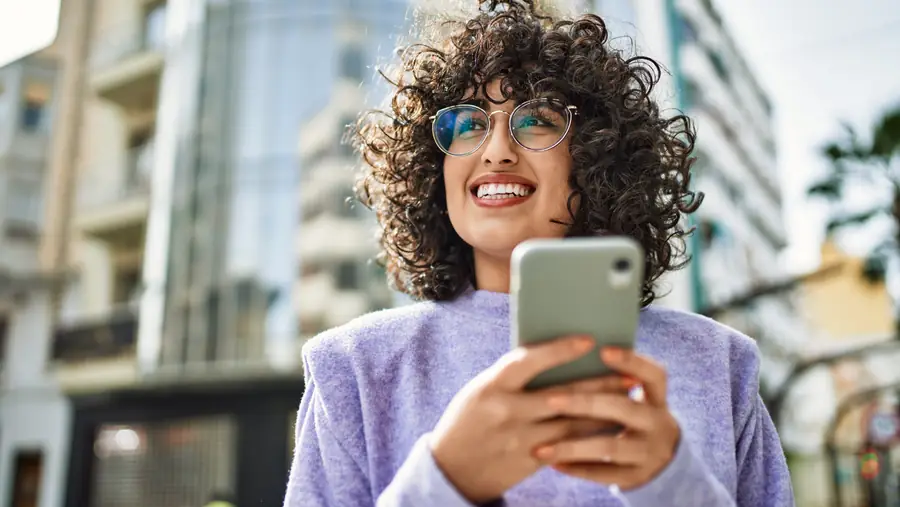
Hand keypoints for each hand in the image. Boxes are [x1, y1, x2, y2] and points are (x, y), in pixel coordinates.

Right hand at [430, 336, 630, 503]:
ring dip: (604, 412)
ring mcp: (521, 439)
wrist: (452, 469)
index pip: (529, 361)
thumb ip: (512, 377)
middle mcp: (508, 411)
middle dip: (600, 385)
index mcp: (492, 385)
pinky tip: (610, 427)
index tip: (588, 341)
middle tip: (629, 376)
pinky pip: (569, 445)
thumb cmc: (468, 420)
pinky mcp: (531, 460)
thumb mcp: (481, 390)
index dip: (560, 350)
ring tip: (627, 400)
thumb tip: (554, 358)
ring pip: (572, 423)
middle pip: (563, 395)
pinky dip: (591, 435)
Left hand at [532, 347, 680, 489]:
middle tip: (550, 400)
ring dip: (572, 446)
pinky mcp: (636, 478)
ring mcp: (650, 453)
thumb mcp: (635, 400)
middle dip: (585, 403)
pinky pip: (602, 474)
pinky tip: (551, 462)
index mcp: (657, 398)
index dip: (631, 361)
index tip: (602, 350)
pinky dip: (576, 468)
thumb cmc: (630, 420)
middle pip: (624, 408)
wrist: (661, 466)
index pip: (653, 374)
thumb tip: (566, 354)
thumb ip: (610, 384)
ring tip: (539, 447)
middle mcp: (658, 424)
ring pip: (609, 446)